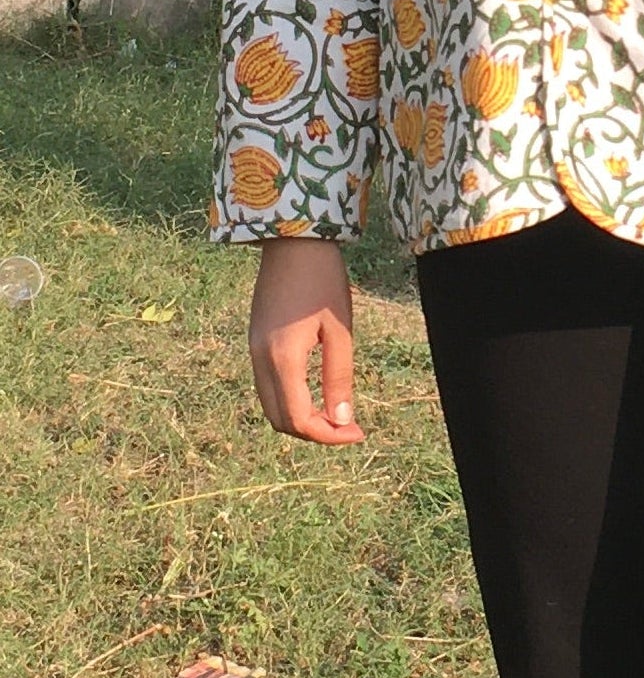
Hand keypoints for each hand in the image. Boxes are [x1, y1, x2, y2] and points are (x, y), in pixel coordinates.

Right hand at [249, 237, 364, 444]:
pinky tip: (316, 393)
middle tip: (347, 426)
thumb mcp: (340, 330)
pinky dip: (290, 400)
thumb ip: (338, 377)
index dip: (327, 436)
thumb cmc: (323, 281)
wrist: (292, 241)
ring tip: (334, 413)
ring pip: (271, 405)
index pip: (298, 420)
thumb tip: (341, 420)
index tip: (356, 432)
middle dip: (313, 432)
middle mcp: (260, 359)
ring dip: (300, 418)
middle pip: (279, 420)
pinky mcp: (255, 341)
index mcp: (282, 359)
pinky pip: (268, 386)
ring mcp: (253, 350)